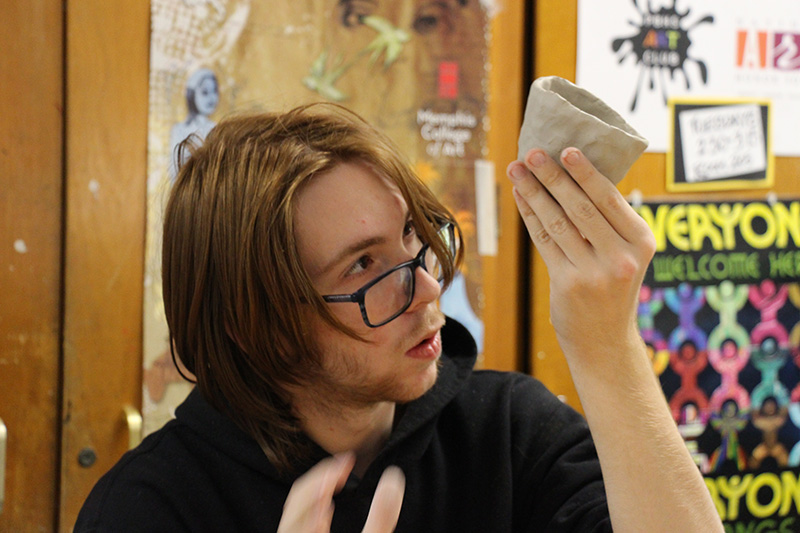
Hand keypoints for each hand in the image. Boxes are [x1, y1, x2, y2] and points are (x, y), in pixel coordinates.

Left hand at [277, 453, 405, 532]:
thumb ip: (381, 517)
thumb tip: (392, 477)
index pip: (307, 492)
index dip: (329, 471)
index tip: (349, 460)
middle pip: (298, 497)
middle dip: (322, 475)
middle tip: (346, 462)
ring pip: (294, 509)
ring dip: (315, 489)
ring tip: (338, 478)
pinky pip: (296, 523)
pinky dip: (311, 507)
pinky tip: (327, 508)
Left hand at [507, 148, 655, 359]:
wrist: (605, 341)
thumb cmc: (611, 287)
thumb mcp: (624, 255)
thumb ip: (607, 222)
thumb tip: (571, 173)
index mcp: (642, 241)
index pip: (609, 199)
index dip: (585, 173)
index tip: (567, 149)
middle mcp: (621, 256)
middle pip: (581, 206)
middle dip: (553, 176)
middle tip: (532, 153)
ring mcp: (594, 273)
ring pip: (557, 222)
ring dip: (533, 192)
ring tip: (516, 170)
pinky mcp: (568, 284)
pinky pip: (544, 241)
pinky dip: (530, 216)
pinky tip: (520, 197)